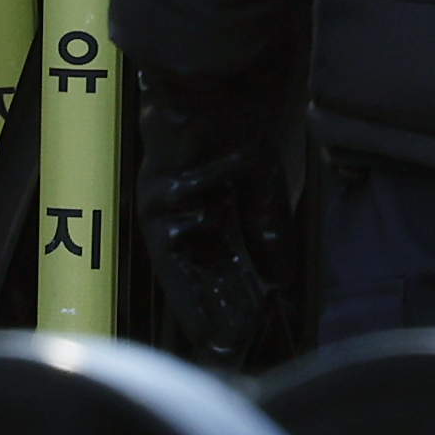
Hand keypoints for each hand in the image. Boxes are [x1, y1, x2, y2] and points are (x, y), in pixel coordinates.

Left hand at [132, 63, 303, 372]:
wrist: (214, 81)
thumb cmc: (240, 120)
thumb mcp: (263, 186)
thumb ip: (269, 232)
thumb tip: (279, 280)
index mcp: (216, 197)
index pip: (228, 256)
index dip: (239, 292)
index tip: (249, 329)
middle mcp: (189, 207)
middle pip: (208, 271)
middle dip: (224, 312)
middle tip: (233, 353)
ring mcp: (168, 205)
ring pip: (188, 271)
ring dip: (205, 311)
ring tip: (221, 348)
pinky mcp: (155, 202)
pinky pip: (168, 257)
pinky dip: (187, 291)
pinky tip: (202, 319)